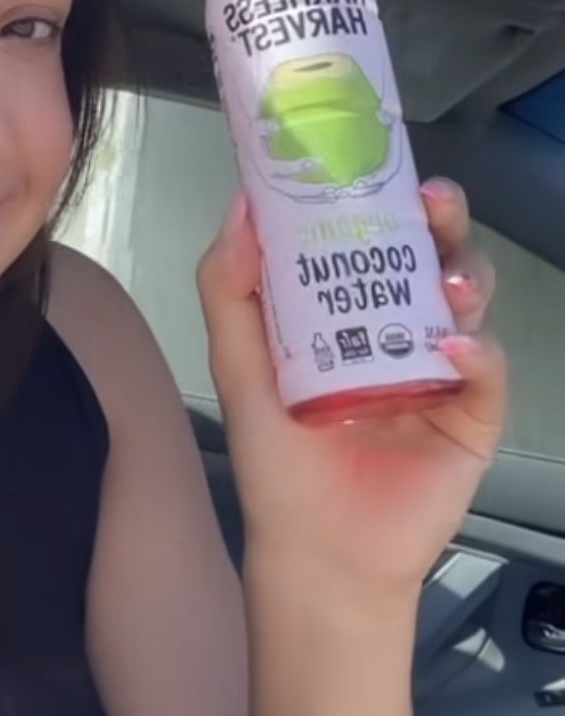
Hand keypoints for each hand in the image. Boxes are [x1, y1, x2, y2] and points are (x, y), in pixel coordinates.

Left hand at [197, 181, 505, 601]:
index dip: (375, 194)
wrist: (318, 556)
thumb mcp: (239, 368)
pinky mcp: (472, 414)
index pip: (369, 234)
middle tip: (429, 200)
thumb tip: (241, 206)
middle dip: (437, 217)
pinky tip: (451, 345)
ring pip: (467, 298)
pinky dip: (476, 350)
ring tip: (442, 274)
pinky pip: (486, 369)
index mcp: (345, 310)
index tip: (369, 159)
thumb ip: (230, 288)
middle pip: (430, 253)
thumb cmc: (278, 465)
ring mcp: (441, 368)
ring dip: (461, 273)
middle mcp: (398, 328)